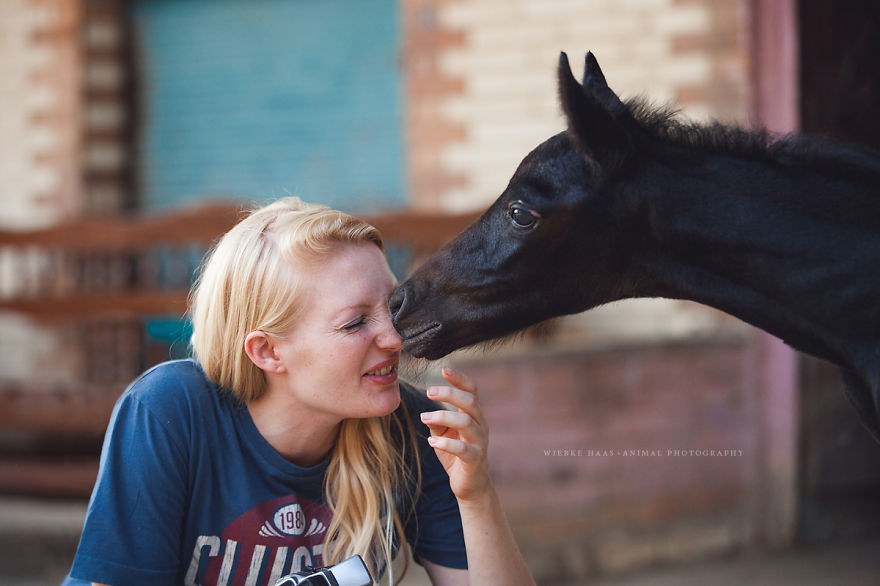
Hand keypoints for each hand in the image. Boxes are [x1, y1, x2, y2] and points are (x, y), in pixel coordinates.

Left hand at [420, 367, 489, 502]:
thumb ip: (437, 420)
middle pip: (470, 402)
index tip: (443, 369)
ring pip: (466, 422)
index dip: (459, 378)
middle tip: (429, 391)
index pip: (471, 390)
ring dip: (443, 416)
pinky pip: (463, 449)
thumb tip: (427, 411)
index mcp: (474, 415)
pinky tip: (431, 441)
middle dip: (450, 393)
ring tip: (424, 418)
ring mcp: (479, 442)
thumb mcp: (443, 433)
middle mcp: (480, 425)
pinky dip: (446, 444)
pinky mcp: (475, 460)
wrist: (470, 485)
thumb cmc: (456, 454)